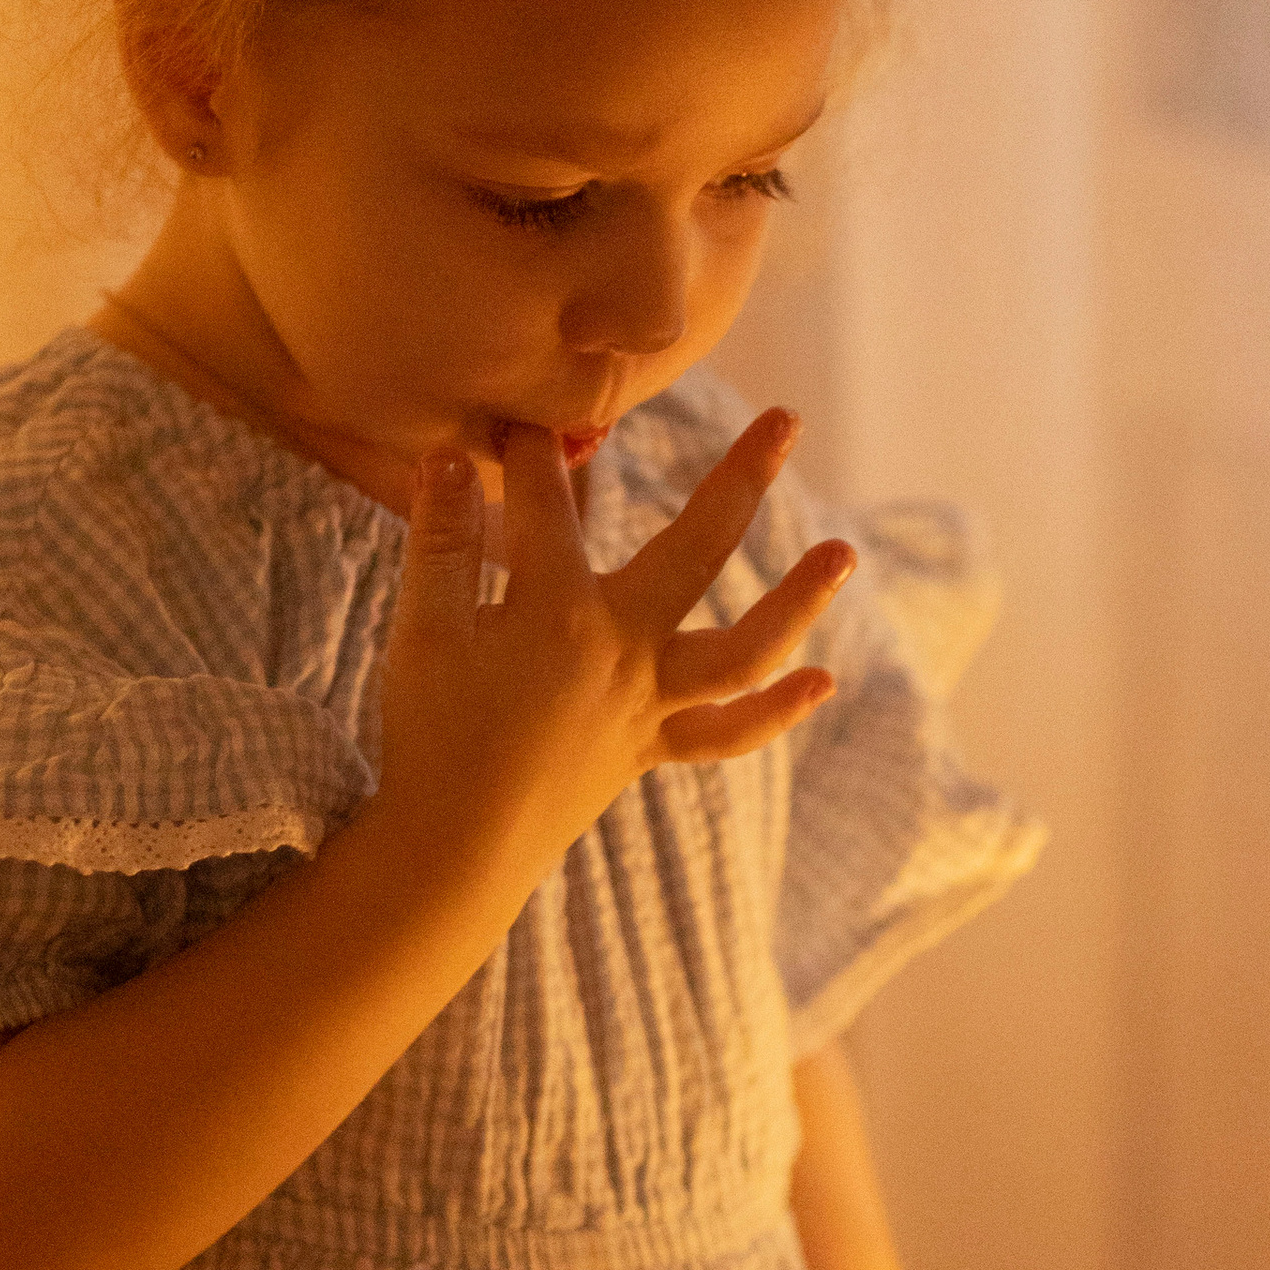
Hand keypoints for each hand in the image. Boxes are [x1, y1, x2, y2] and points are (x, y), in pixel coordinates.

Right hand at [374, 409, 853, 907]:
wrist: (453, 851)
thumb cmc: (430, 735)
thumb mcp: (423, 629)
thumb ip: (440, 540)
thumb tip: (450, 454)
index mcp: (560, 609)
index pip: (549, 507)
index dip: (534, 456)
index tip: (526, 417)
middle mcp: (623, 648)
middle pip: (697, 548)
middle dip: (743, 478)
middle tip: (788, 419)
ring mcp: (646, 703)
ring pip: (742, 649)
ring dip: (798, 600)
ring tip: (845, 551)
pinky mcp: (648, 747)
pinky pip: (725, 732)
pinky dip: (775, 710)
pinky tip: (823, 682)